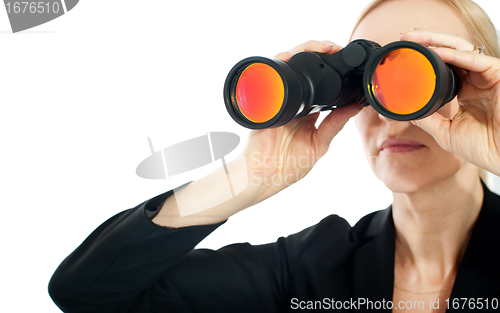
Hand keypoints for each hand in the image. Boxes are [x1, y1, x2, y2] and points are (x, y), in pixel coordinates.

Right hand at [241, 40, 362, 202]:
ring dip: (304, 52)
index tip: (345, 62)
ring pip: (289, 66)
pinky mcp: (264, 100)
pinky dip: (280, 61)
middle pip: (305, 70)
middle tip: (335, 48)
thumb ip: (335, 124)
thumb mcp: (318, 144)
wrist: (263, 175)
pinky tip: (293, 55)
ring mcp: (278, 99)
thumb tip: (355, 106)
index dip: (332, 70)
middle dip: (319, 54)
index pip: (321, 85)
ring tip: (322, 47)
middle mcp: (293, 102)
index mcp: (307, 112)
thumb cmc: (288, 165)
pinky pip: (271, 75)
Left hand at [400, 30, 499, 175]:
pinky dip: (453, 54)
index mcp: (465, 92)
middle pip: (449, 53)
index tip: (403, 57)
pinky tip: (435, 51)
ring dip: (436, 41)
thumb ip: (427, 119)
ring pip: (460, 49)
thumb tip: (405, 111)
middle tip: (405, 37)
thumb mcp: (445, 132)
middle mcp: (475, 80)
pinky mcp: (497, 74)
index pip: (443, 67)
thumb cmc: (483, 147)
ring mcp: (486, 76)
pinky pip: (473, 59)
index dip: (425, 60)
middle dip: (427, 42)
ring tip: (414, 38)